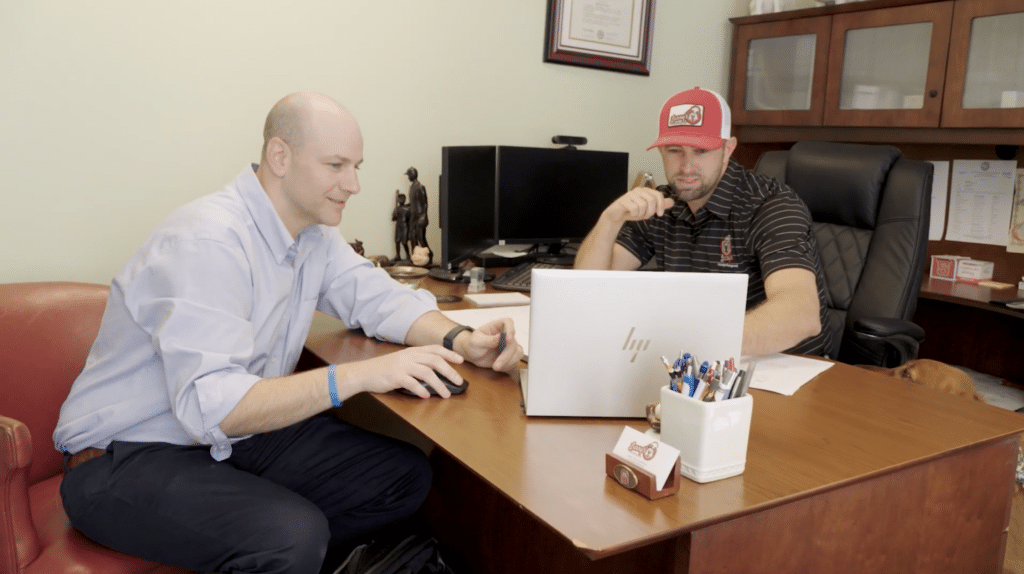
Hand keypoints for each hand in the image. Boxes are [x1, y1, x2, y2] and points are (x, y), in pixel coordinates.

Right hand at [340, 345, 464, 397]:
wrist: (365, 373)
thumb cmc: (385, 368)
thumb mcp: (402, 360)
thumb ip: (417, 362)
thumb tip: (437, 372)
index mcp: (412, 351)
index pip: (435, 349)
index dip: (449, 354)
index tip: (461, 360)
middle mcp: (409, 356)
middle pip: (435, 361)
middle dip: (450, 371)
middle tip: (459, 382)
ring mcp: (402, 366)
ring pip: (427, 373)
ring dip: (439, 385)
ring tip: (446, 394)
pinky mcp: (396, 377)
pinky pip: (413, 383)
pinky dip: (422, 390)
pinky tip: (426, 396)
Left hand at [457, 318, 523, 371]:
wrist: (473, 354)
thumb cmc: (473, 344)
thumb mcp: (476, 341)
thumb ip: (487, 340)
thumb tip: (499, 337)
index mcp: (497, 326)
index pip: (508, 322)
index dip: (511, 330)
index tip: (508, 339)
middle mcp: (506, 334)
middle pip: (513, 342)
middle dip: (506, 355)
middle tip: (496, 365)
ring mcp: (509, 346)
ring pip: (517, 353)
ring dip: (509, 362)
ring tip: (496, 367)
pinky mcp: (511, 356)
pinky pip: (515, 361)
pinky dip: (508, 366)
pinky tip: (499, 368)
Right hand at [604, 187, 674, 223]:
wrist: (617, 215)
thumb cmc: (634, 211)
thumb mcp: (649, 209)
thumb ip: (660, 205)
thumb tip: (672, 202)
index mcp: (646, 191)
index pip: (658, 195)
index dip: (661, 205)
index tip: (660, 214)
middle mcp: (638, 190)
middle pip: (651, 200)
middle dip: (650, 211)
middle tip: (646, 216)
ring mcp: (630, 194)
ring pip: (643, 205)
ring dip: (641, 214)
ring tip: (637, 214)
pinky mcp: (624, 200)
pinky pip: (634, 208)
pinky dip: (634, 214)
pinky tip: (630, 213)